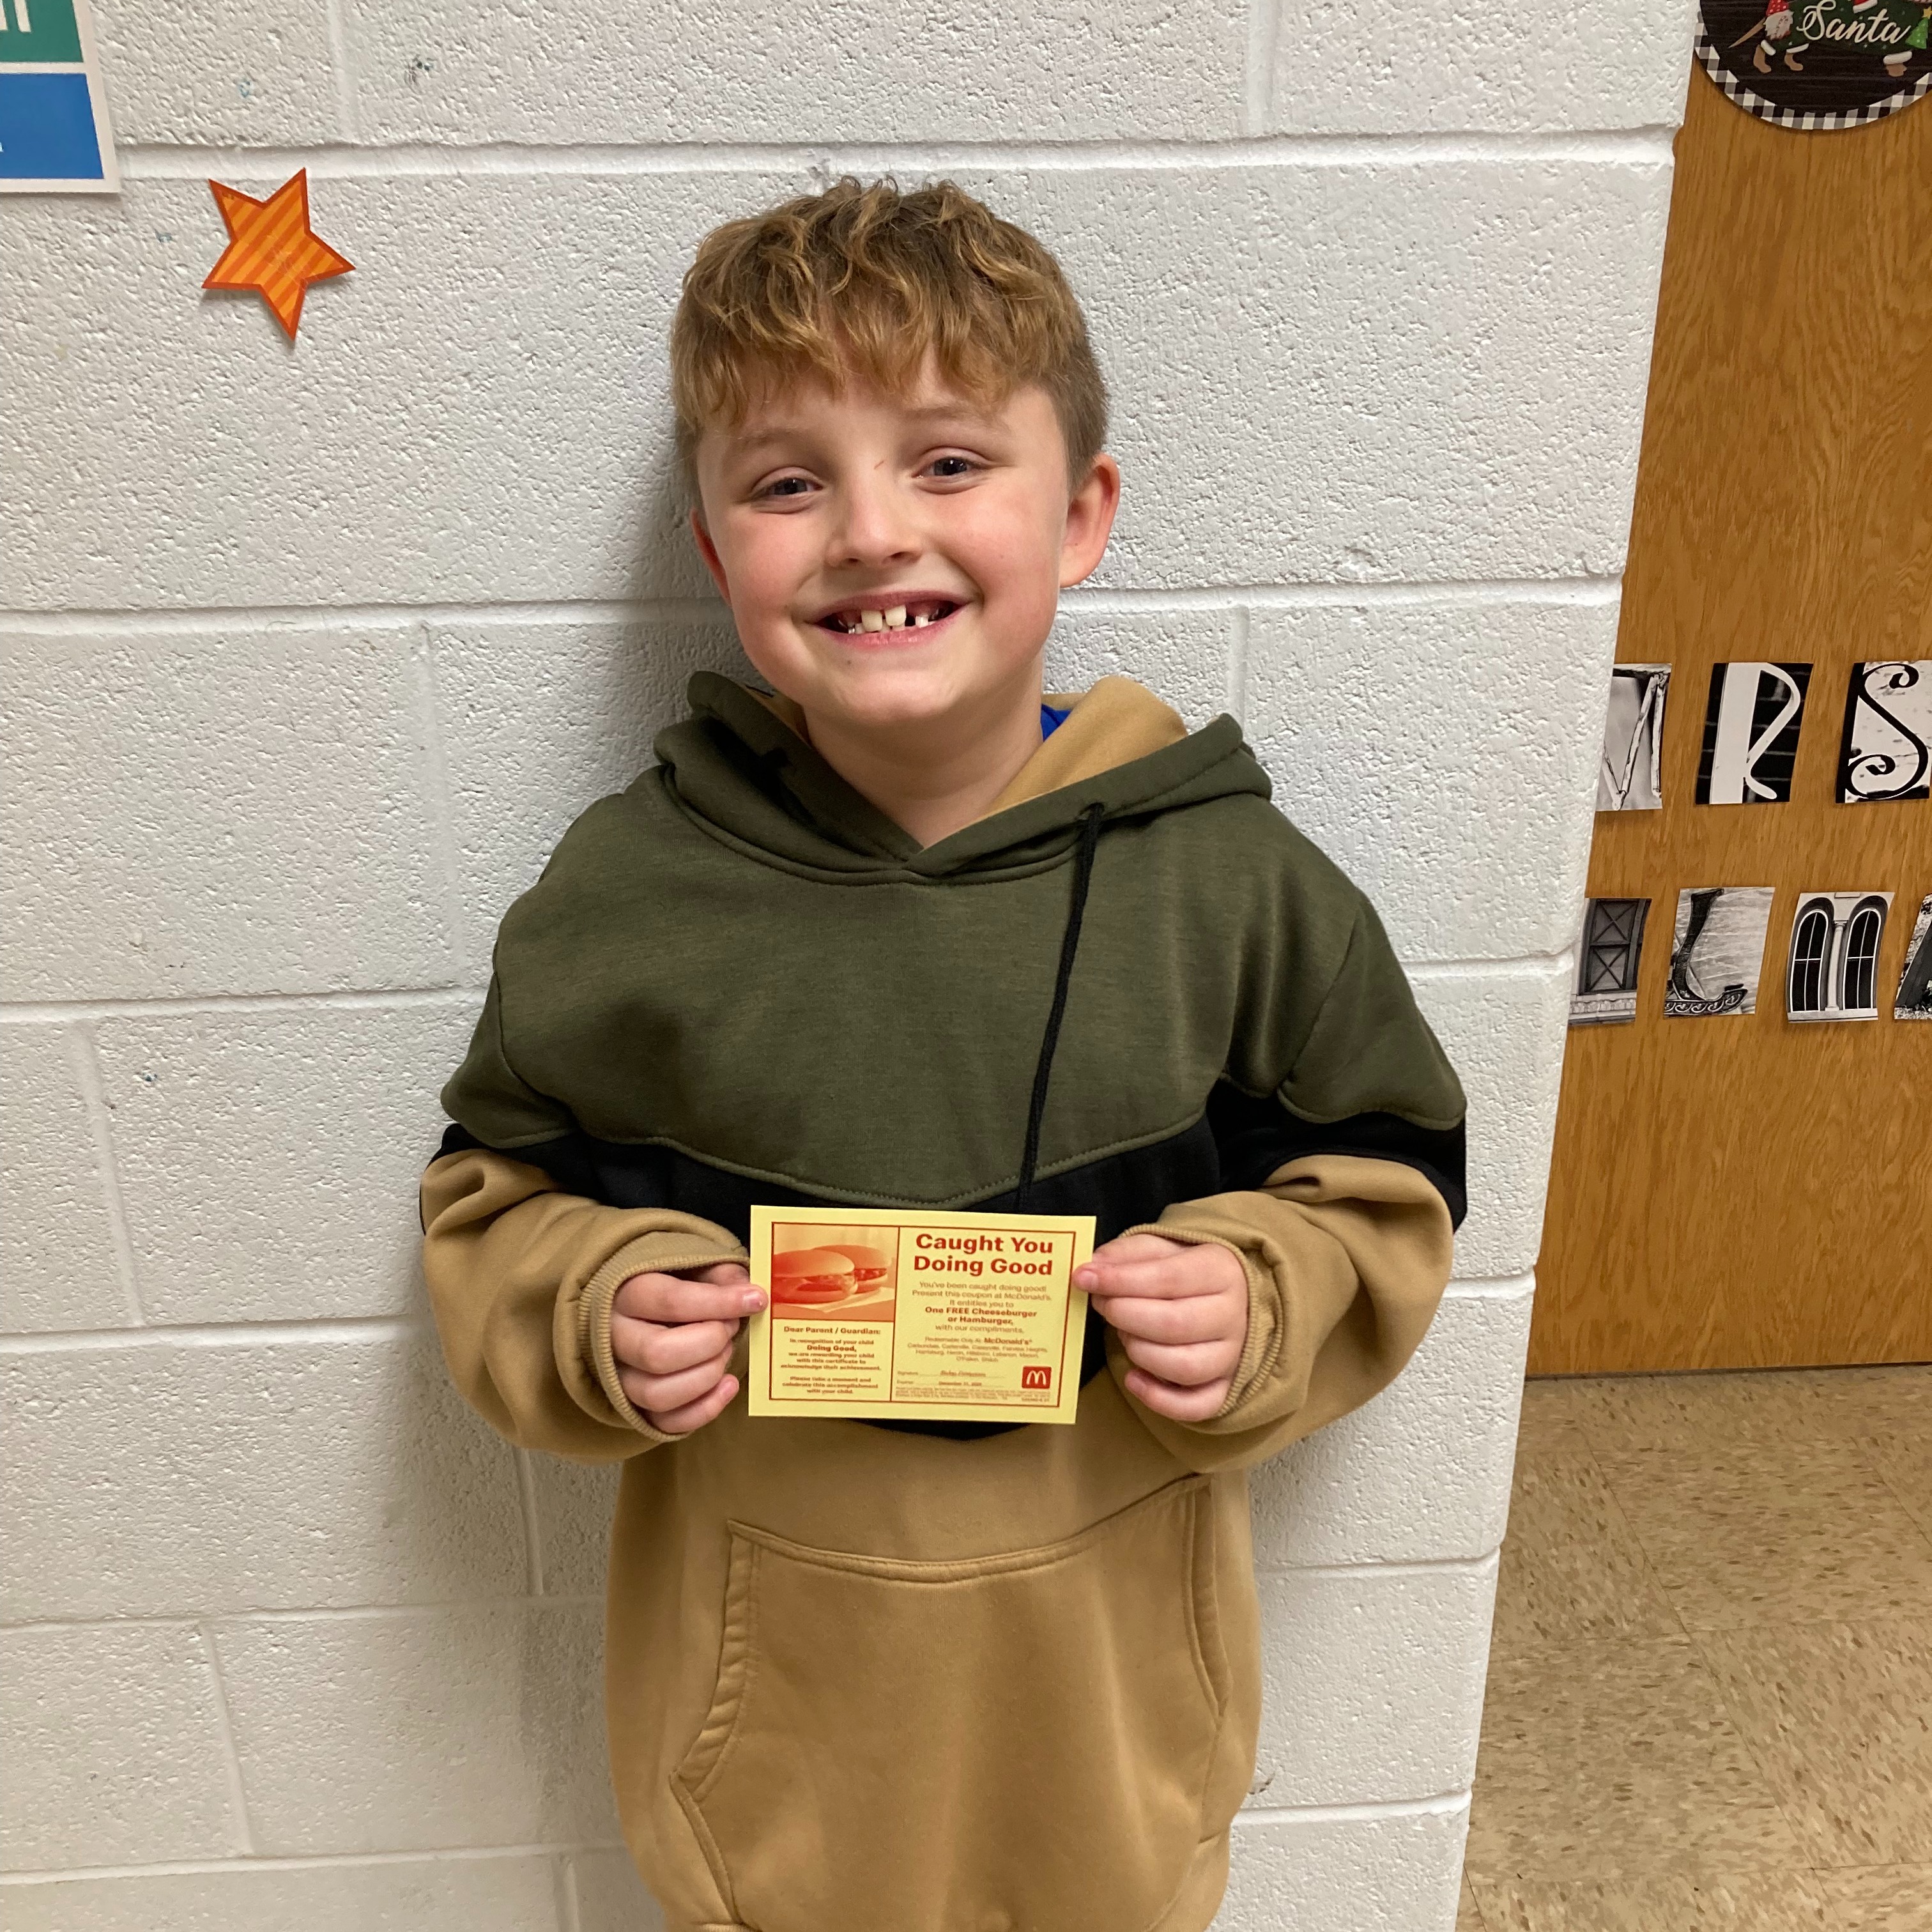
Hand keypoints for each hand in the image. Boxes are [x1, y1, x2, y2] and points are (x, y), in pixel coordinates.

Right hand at [610, 1261, 765, 1435]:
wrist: (642, 1313)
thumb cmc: (672, 1286)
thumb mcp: (693, 1268)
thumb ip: (719, 1275)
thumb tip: (746, 1291)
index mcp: (624, 1294)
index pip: (669, 1301)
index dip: (718, 1303)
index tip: (756, 1299)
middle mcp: (612, 1339)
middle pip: (657, 1353)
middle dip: (708, 1343)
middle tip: (729, 1329)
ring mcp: (618, 1378)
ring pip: (657, 1394)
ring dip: (706, 1377)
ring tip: (725, 1353)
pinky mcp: (634, 1407)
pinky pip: (665, 1423)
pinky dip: (705, 1409)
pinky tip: (728, 1385)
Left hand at [1075, 1234, 1248, 1422]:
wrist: (1224, 1300)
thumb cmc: (1184, 1273)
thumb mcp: (1157, 1250)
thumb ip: (1125, 1255)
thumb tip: (1092, 1268)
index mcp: (1220, 1271)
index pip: (1169, 1277)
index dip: (1121, 1280)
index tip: (1084, 1278)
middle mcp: (1233, 1315)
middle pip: (1176, 1324)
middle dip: (1125, 1316)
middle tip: (1103, 1306)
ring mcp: (1231, 1356)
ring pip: (1185, 1367)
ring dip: (1139, 1352)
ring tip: (1123, 1335)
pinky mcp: (1224, 1388)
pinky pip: (1195, 1406)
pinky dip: (1158, 1399)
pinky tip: (1133, 1379)